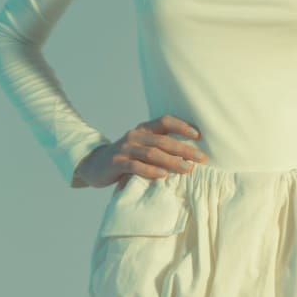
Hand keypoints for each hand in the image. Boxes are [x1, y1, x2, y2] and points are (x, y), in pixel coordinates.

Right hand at [75, 114, 207, 188]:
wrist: (95, 165)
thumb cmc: (126, 157)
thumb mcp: (142, 147)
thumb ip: (159, 147)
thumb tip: (190, 155)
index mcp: (143, 129)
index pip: (165, 121)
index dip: (182, 126)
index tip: (198, 135)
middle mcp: (135, 136)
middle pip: (163, 140)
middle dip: (184, 149)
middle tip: (201, 158)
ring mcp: (125, 149)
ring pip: (152, 153)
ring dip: (171, 161)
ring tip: (187, 169)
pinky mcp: (117, 163)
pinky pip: (135, 166)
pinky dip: (150, 171)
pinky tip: (163, 176)